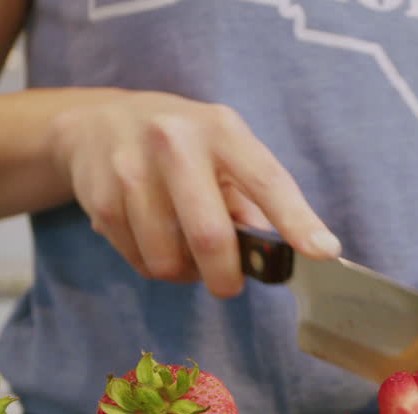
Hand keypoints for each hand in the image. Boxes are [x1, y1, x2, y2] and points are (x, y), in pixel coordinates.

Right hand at [45, 91, 340, 296]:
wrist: (94, 124)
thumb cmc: (180, 145)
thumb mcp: (223, 152)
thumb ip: (251, 200)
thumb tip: (273, 255)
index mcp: (221, 130)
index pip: (267, 180)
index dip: (297, 220)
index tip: (323, 252)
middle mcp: (175, 142)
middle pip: (210, 235)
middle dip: (225, 276)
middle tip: (229, 286)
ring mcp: (131, 169)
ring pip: (168, 260)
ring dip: (185, 274)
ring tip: (185, 252)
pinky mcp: (99, 199)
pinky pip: (139, 262)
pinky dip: (154, 266)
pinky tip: (152, 239)